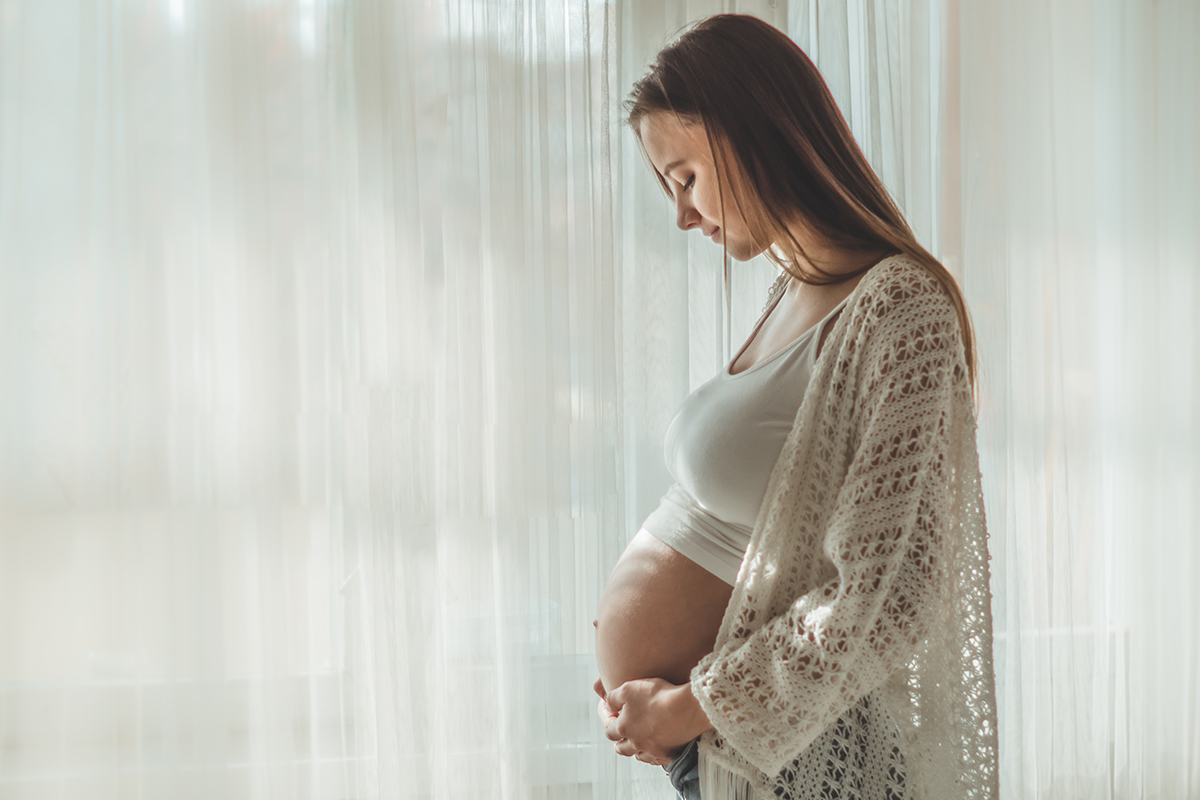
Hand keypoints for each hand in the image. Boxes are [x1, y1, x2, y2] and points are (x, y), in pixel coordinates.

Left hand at [593, 676, 712, 765]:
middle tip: (622, 730)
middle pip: (621, 748)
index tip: (609, 710)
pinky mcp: (669, 754)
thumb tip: (607, 703)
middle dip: (619, 739)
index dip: (607, 719)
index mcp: (624, 728)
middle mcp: (636, 744)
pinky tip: (656, 745)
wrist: (687, 708)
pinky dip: (653, 753)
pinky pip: (657, 759)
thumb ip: (613, 697)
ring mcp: (653, 751)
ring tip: (638, 739)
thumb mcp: (628, 689)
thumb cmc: (657, 696)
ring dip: (636, 748)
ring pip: (639, 755)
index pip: (609, 729)